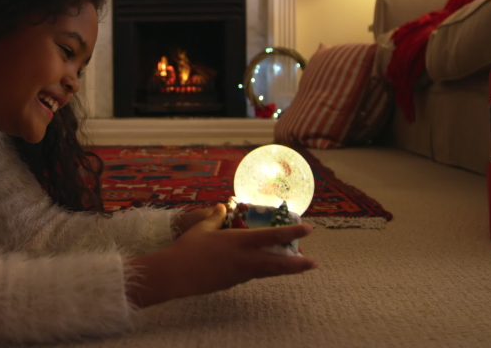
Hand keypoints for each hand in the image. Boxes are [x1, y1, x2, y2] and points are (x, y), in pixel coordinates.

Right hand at [126, 205, 317, 306]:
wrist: (176, 274)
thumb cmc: (188, 248)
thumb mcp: (201, 228)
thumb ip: (215, 217)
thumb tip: (223, 207)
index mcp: (239, 241)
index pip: (271, 236)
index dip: (291, 232)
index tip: (309, 228)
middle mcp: (244, 259)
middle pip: (278, 263)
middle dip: (298, 264)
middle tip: (314, 263)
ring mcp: (240, 273)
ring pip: (268, 271)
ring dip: (284, 269)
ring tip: (299, 266)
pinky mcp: (232, 282)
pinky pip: (253, 274)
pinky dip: (264, 270)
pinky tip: (265, 267)